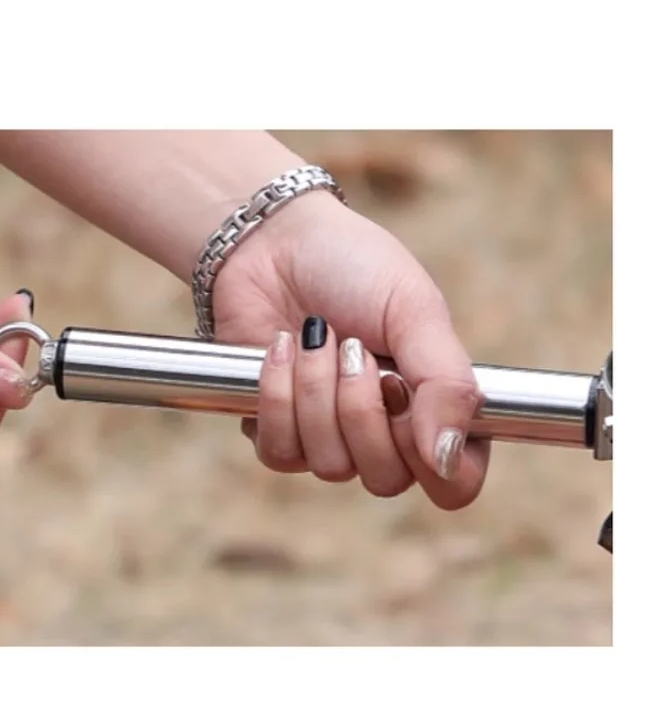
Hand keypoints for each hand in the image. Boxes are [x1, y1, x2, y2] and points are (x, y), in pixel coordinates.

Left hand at [213, 192, 489, 508]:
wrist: (272, 243)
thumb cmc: (354, 267)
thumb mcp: (415, 311)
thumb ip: (445, 384)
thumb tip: (449, 459)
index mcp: (434, 406)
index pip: (456, 483)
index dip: (438, 463)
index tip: (408, 399)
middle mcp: (385, 432)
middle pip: (386, 480)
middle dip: (363, 409)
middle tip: (355, 349)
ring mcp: (330, 437)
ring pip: (331, 466)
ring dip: (318, 392)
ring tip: (315, 336)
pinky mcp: (278, 432)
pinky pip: (280, 453)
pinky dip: (278, 395)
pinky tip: (280, 348)